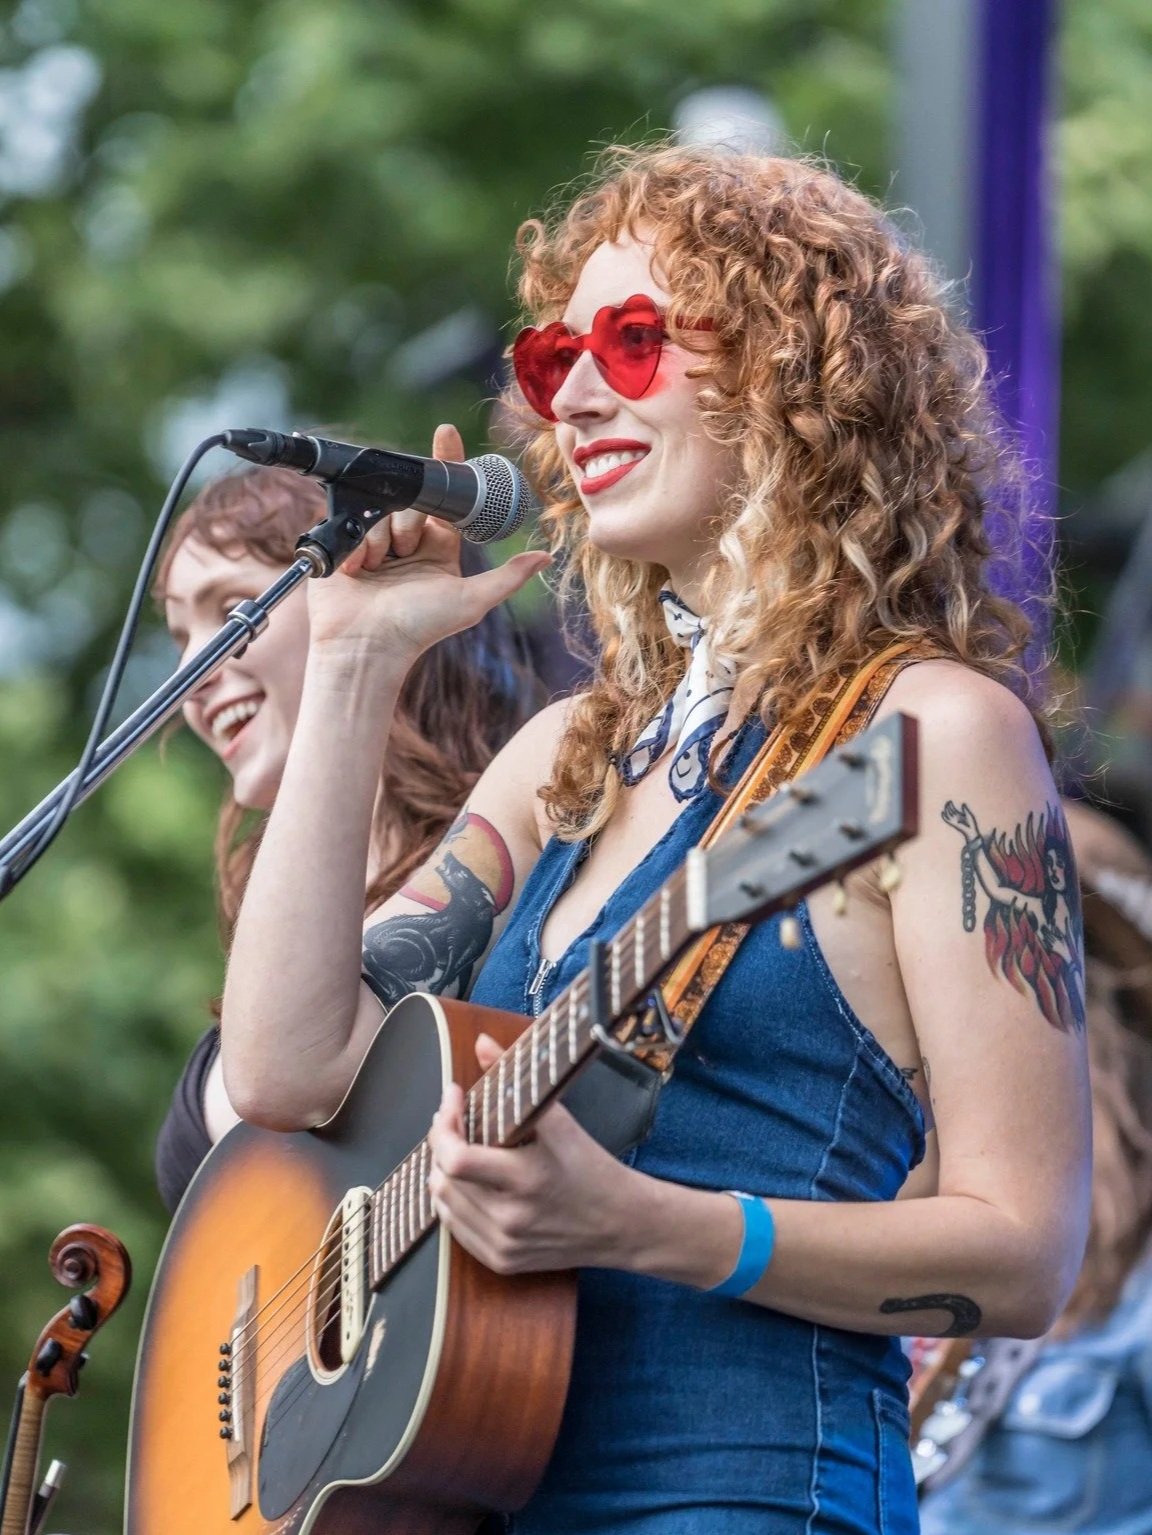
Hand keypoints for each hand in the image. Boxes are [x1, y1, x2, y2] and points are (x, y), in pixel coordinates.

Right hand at [305, 424, 548, 662]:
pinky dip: (357, 545)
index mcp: (439, 546)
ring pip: (380, 509)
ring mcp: (374, 540)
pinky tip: (356, 570)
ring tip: (377, 569)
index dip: (447, 465)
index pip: (447, 497)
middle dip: (408, 522)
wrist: (365, 645)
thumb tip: (545, 556)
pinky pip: (350, 521)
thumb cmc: (419, 628)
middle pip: (411, 500)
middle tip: (405, 553)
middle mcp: (408, 539)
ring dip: (380, 538)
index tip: (446, 433)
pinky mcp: (342, 543)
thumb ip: (508, 577)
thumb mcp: (471, 601)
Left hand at [427, 1033, 643, 1274]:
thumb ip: (517, 1083)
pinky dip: (453, 1202)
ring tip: (459, 1149)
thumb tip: (482, 1044)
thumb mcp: (562, 1122)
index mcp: (526, 1180)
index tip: (453, 1097)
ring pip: (443, 1205)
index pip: (456, 1160)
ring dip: (442, 1172)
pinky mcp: (501, 1262)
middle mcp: (510, 1219)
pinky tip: (469, 1183)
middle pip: (442, 1180)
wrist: (622, 1225)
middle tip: (453, 1120)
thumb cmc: (592, 1168)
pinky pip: (455, 1230)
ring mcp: (503, 1245)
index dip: (443, 1125)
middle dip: (440, 1143)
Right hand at [942, 800, 978, 840]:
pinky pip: (947, 820)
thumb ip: (965, 809)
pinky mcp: (953, 824)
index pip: (953, 810)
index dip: (951, 805)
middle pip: (950, 811)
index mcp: (959, 815)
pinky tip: (942, 812)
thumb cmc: (971, 823)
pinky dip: (944, 817)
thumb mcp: (969, 814)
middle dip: (948, 806)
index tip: (950, 801)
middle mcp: (956, 818)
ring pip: (948, 814)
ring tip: (946, 805)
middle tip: (947, 802)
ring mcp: (954, 820)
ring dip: (946, 810)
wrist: (971, 831)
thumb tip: (963, 803)